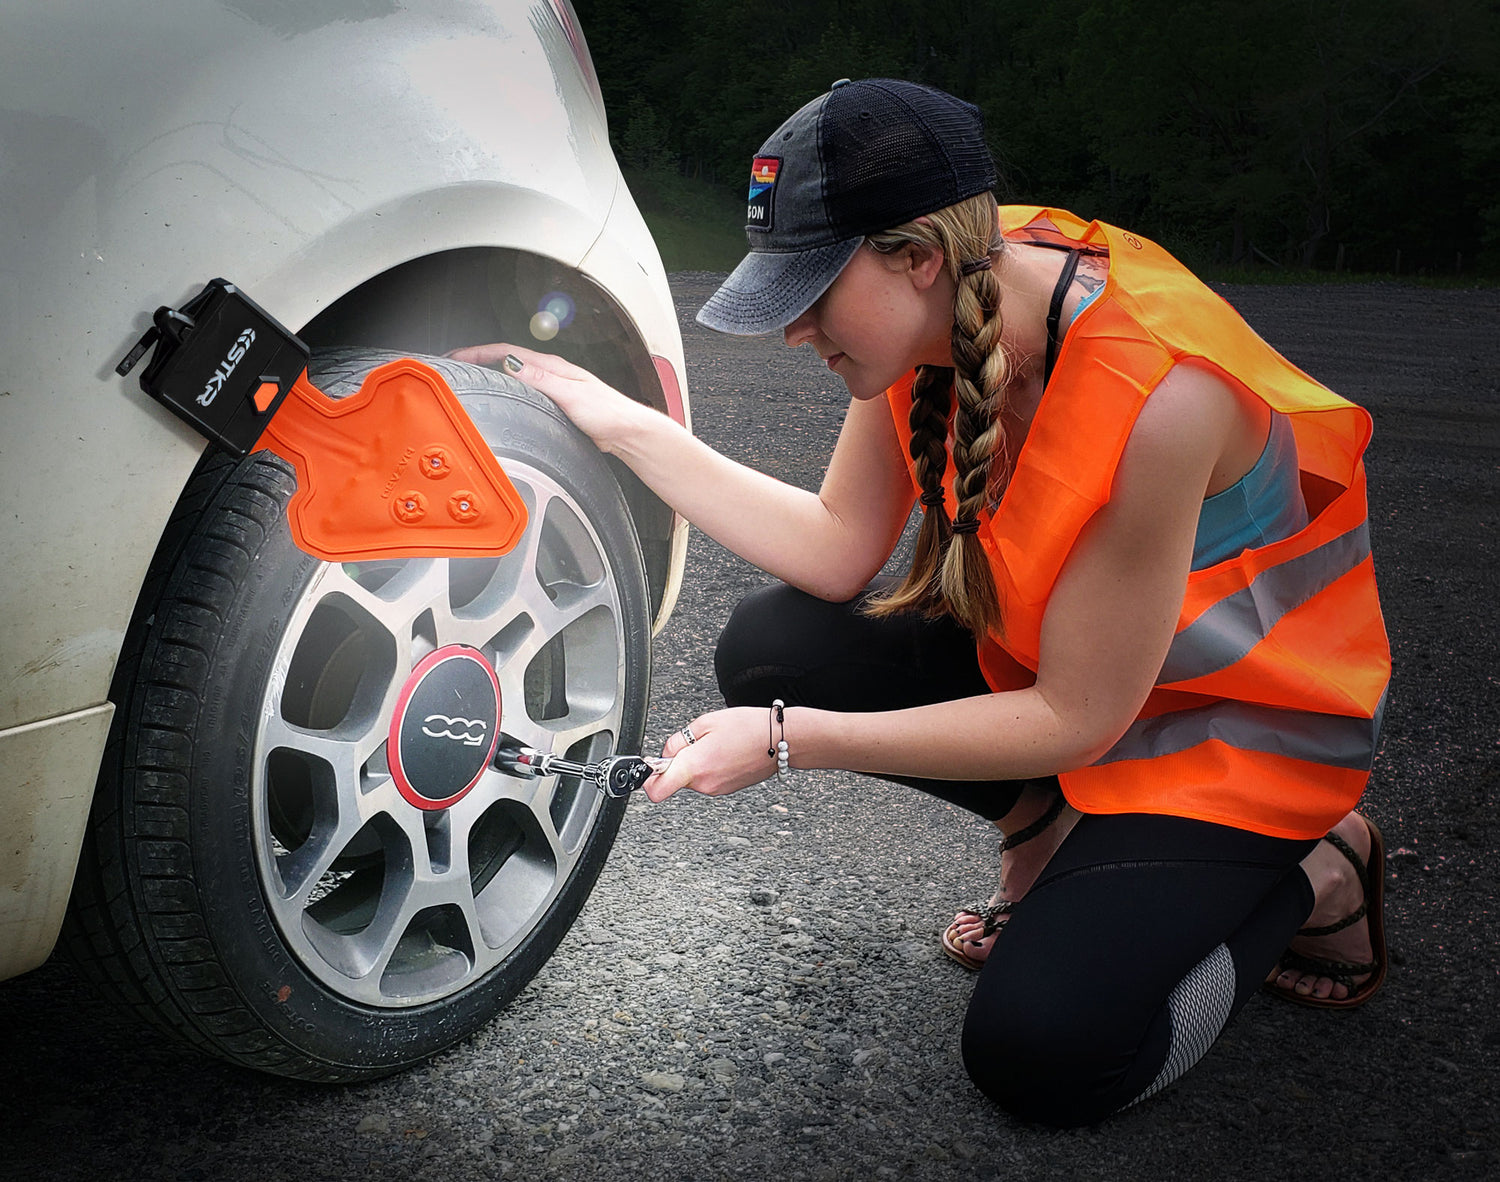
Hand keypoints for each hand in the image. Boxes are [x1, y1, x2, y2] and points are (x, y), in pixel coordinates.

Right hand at [444, 343, 647, 451]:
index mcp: (551, 367)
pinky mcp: (555, 403)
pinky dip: (505, 389)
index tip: (456, 356)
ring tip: (469, 378)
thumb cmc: (607, 413)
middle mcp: (550, 373)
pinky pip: (522, 391)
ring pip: (512, 375)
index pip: (506, 352)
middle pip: (505, 360)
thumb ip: (541, 379)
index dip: (477, 352)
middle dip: (477, 360)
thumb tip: (511, 365)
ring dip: (490, 373)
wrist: (627, 432)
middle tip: (454, 366)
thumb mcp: (570, 394)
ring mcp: (552, 388)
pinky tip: (500, 398)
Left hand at [642, 707, 780, 802]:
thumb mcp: (705, 722)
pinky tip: (724, 752)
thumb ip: (678, 740)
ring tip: (715, 744)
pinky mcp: (727, 789)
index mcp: (694, 766)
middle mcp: (704, 784)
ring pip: (692, 778)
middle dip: (678, 761)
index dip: (647, 780)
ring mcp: (716, 789)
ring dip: (696, 763)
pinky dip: (709, 767)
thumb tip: (665, 753)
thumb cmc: (748, 727)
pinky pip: (707, 779)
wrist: (779, 740)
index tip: (648, 769)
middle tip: (695, 742)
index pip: (656, 790)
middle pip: (675, 778)